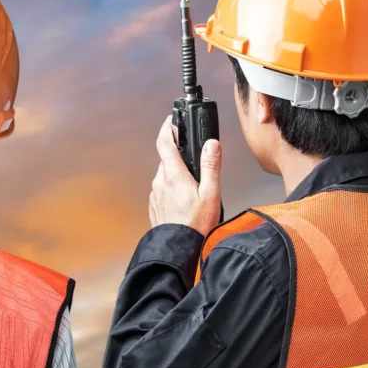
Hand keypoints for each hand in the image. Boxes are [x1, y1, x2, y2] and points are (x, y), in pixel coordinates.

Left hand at [149, 117, 223, 235]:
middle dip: (179, 155)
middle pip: (167, 159)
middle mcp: (160, 182)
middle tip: (194, 157)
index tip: (171, 120)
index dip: (167, 128)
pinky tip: (185, 199)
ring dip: (177, 174)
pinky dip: (173, 188)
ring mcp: (156, 194)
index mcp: (173, 176)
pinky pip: (163, 189)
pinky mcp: (155, 205)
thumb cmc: (196, 224)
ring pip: (165, 175)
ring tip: (194, 184)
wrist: (179, 248)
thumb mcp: (211, 193)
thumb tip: (211, 144)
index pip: (164, 143)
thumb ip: (210, 166)